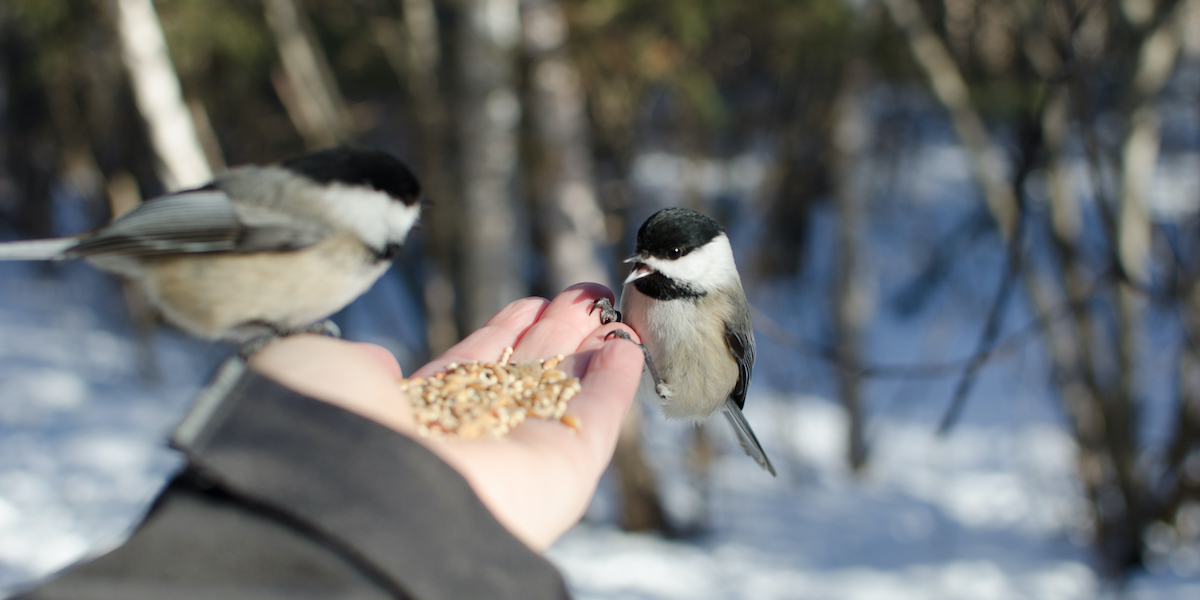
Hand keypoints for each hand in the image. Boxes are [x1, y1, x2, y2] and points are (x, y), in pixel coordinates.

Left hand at [248, 283, 643, 550]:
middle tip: (583, 294)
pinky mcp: (564, 470)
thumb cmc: (333, 432)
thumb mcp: (321, 374)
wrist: (366, 501)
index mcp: (412, 421)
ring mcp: (519, 456)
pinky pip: (597, 418)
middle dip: (553, 333)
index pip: (469, 370)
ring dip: (589, 349)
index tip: (528, 304)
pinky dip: (615, 382)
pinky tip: (627, 345)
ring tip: (608, 306)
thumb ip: (358, 364)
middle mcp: (470, 439)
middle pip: (523, 377)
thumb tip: (382, 365)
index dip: (502, 334)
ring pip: (563, 394)